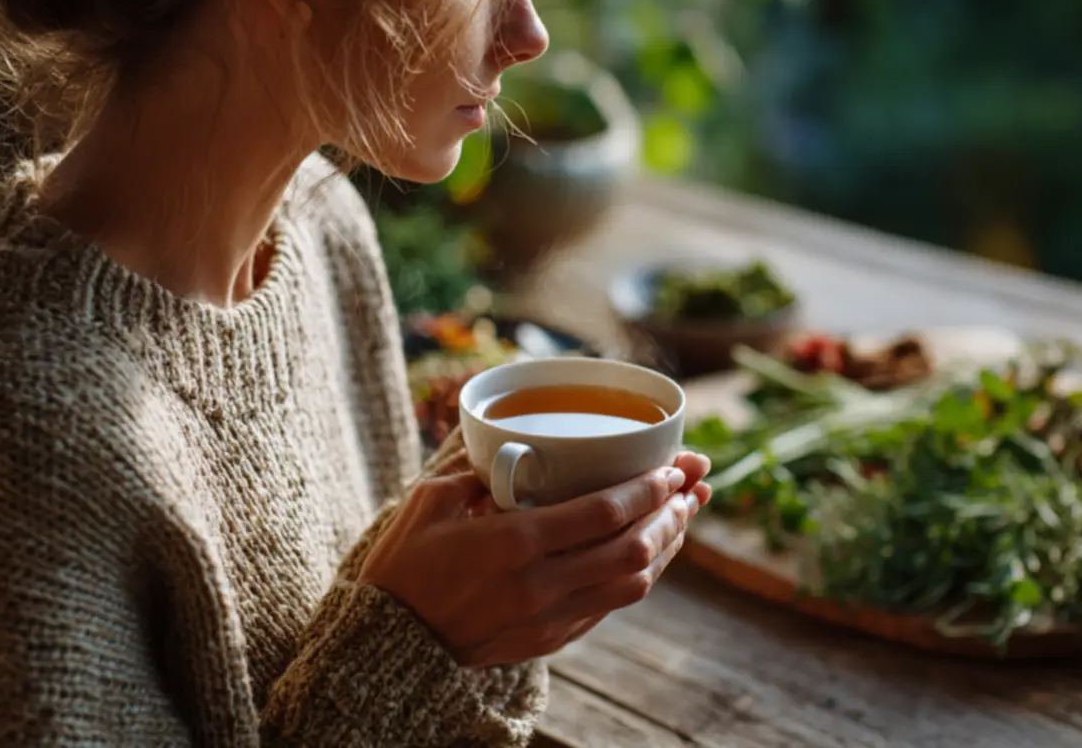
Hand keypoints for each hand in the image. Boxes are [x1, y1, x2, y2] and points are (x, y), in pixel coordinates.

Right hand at [359, 458, 707, 667]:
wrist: (389, 642)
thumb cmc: (405, 563)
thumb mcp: (431, 500)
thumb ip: (478, 468)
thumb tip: (514, 439)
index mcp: (514, 542)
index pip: (604, 512)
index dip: (647, 488)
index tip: (669, 467)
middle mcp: (542, 584)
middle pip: (634, 548)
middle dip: (672, 513)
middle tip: (693, 485)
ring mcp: (550, 617)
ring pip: (634, 583)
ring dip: (668, 547)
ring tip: (685, 516)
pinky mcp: (551, 639)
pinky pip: (611, 605)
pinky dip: (639, 576)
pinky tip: (650, 553)